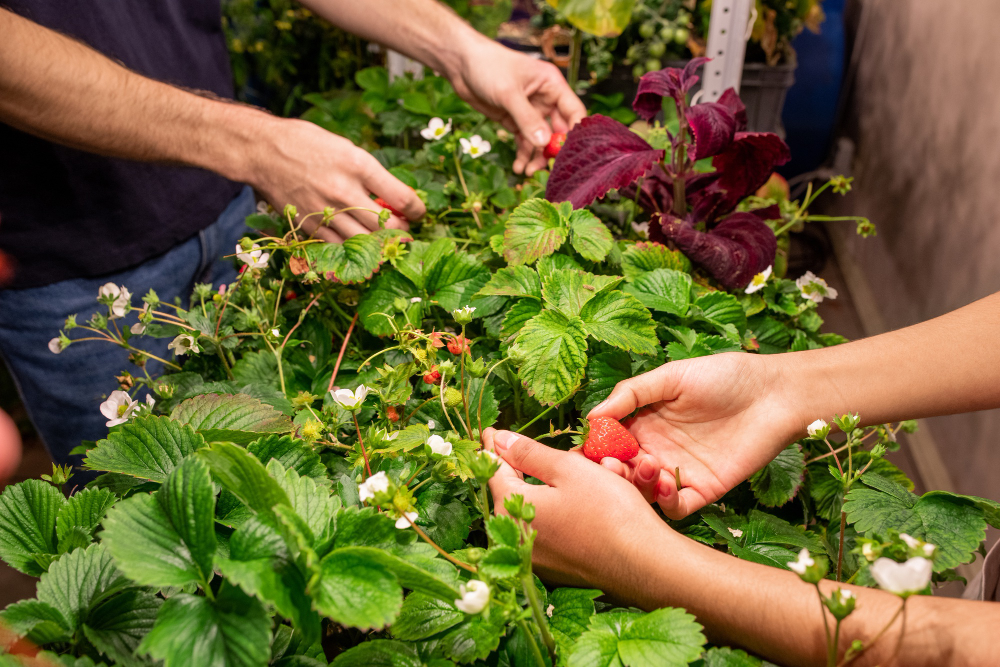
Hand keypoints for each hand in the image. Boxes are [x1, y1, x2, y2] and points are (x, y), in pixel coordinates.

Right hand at [249, 118, 424, 241]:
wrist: (262, 151)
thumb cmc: (306, 143)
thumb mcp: (346, 147)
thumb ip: (371, 173)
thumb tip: (394, 197)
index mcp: (358, 164)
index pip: (402, 197)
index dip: (417, 210)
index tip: (419, 212)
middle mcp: (344, 191)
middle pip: (388, 227)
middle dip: (402, 231)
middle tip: (404, 229)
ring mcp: (326, 211)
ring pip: (365, 242)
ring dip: (381, 244)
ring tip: (385, 239)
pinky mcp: (310, 226)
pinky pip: (340, 247)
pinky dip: (354, 249)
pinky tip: (359, 243)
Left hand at [449, 41, 585, 175]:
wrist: (461, 64)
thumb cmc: (488, 66)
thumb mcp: (509, 93)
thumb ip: (527, 119)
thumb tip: (544, 143)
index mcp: (552, 85)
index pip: (574, 112)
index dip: (574, 134)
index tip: (569, 155)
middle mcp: (545, 99)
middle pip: (558, 130)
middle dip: (553, 151)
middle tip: (548, 170)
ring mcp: (530, 111)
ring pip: (541, 140)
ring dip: (536, 157)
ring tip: (527, 173)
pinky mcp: (515, 120)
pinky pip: (524, 141)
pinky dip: (522, 155)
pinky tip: (517, 167)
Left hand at [484, 428, 669, 592]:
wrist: (643, 564)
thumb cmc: (608, 511)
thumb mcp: (567, 469)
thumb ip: (529, 453)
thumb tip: (499, 440)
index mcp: (511, 508)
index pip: (493, 469)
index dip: (493, 446)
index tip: (490, 432)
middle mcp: (514, 537)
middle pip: (510, 491)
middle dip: (519, 468)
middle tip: (521, 447)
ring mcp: (533, 557)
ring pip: (530, 510)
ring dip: (540, 490)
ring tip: (552, 472)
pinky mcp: (554, 568)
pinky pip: (546, 530)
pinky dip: (554, 512)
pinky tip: (572, 502)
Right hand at [588, 352, 803, 518]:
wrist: (774, 394)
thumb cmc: (724, 376)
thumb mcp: (671, 376)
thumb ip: (631, 394)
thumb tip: (590, 417)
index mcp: (645, 424)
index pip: (610, 442)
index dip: (595, 448)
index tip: (586, 449)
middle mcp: (658, 450)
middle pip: (622, 471)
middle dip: (611, 471)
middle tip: (608, 465)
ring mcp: (680, 472)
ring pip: (644, 492)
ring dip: (636, 485)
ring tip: (644, 466)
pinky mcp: (705, 489)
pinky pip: (677, 507)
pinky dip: (666, 503)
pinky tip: (665, 484)